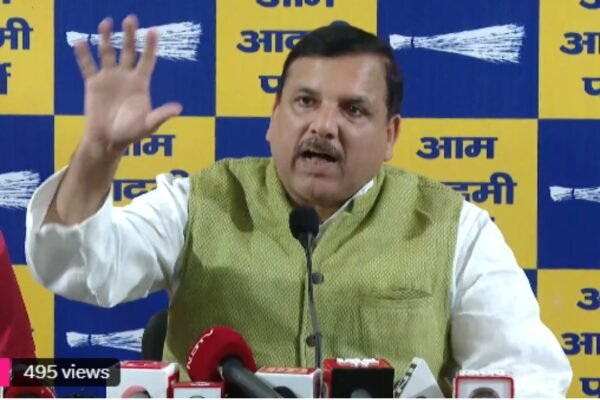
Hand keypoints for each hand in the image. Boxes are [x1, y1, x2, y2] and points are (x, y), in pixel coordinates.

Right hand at [74, 15, 181, 155]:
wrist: (108, 140)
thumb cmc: (131, 133)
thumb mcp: (149, 125)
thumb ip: (161, 115)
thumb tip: (178, 108)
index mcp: (140, 83)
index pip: (147, 60)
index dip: (150, 46)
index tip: (153, 30)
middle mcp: (125, 76)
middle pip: (128, 51)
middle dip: (129, 35)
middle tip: (130, 19)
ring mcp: (109, 78)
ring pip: (107, 53)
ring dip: (106, 38)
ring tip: (106, 23)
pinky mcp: (93, 83)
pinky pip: (87, 66)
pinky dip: (83, 55)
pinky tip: (81, 41)